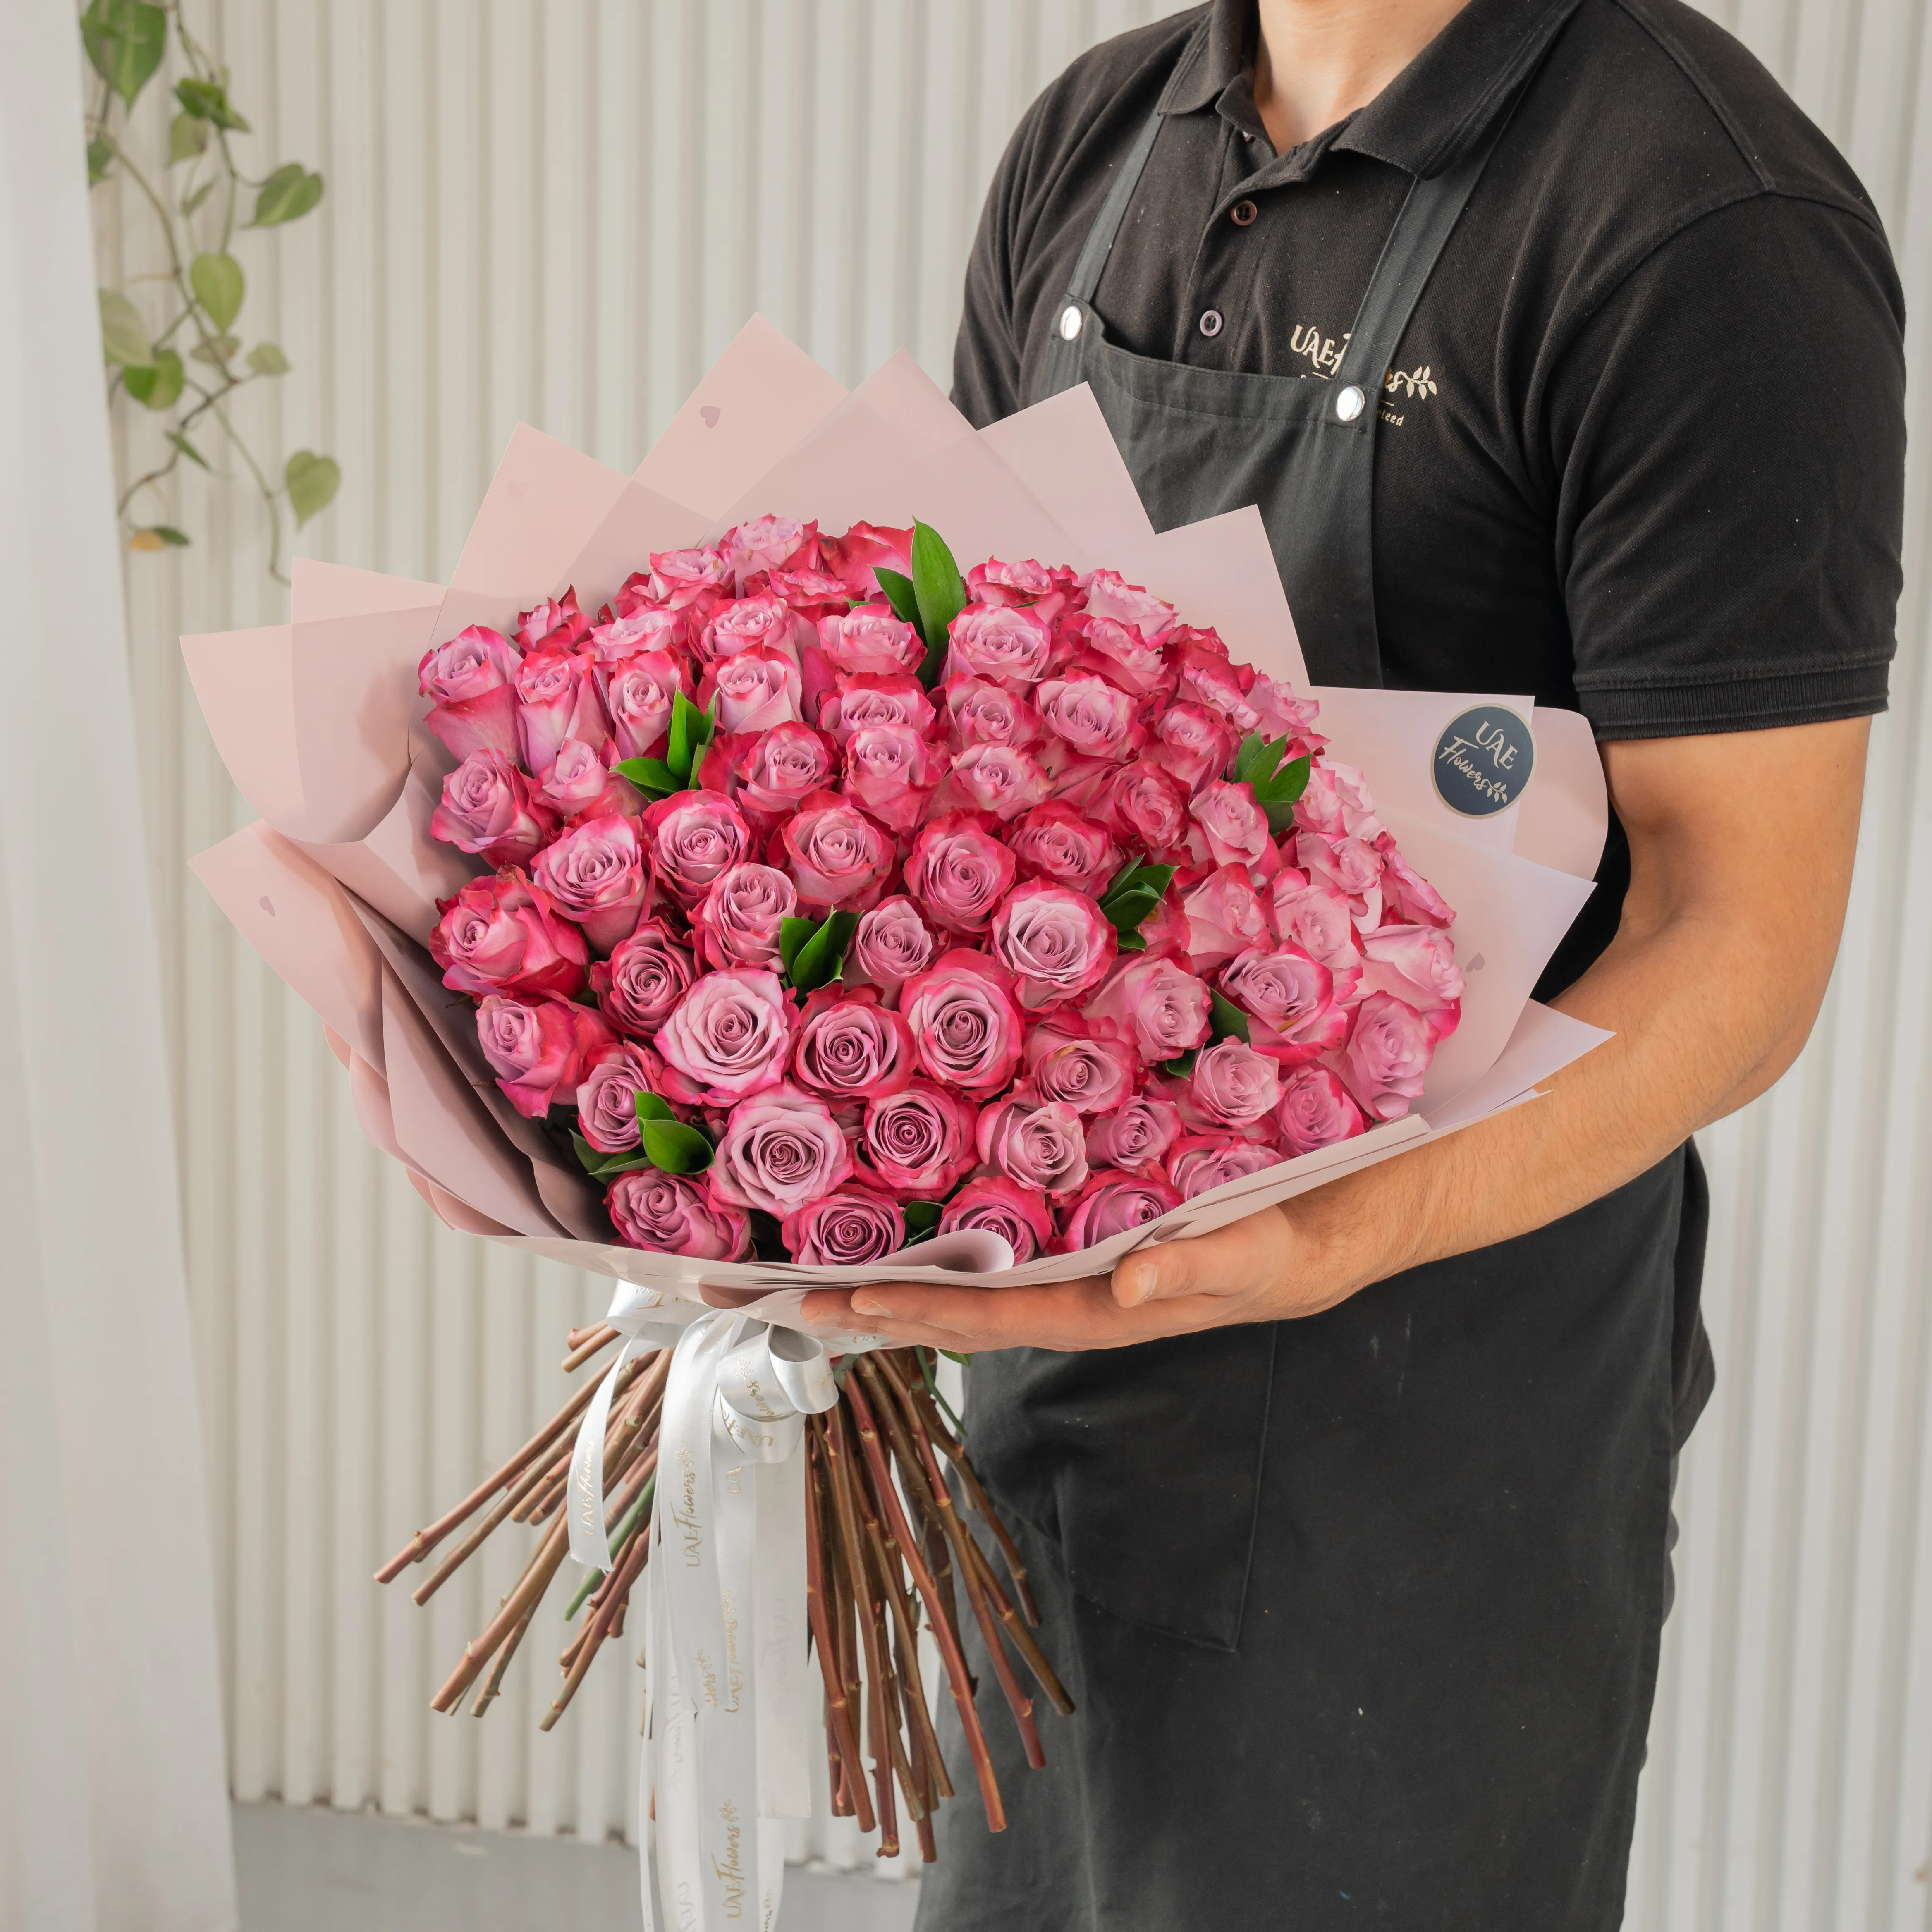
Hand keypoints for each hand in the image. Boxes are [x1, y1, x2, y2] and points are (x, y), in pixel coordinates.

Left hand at [797, 1187, 1389, 1353]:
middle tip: (781, 1304)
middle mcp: (1068, 1311)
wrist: (1304, 1248)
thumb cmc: (1276, 1244)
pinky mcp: (1074, 1273)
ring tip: (806, 1293)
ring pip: (961, 1304)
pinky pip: (988, 1282)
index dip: (925, 1309)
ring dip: (887, 1299)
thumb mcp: (1245, 1251)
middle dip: (869, 1312)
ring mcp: (1066, 1296)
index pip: (994, 1317)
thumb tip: (1128, 1287)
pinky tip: (894, 1269)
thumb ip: (1189, 1268)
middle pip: (953, 1318)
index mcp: (1098, 1313)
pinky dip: (934, 1278)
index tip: (853, 1301)